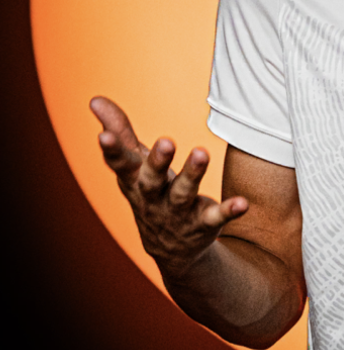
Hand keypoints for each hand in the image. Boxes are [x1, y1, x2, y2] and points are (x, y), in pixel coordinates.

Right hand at [90, 96, 246, 277]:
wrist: (171, 250)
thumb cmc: (150, 192)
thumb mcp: (133, 166)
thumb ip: (119, 131)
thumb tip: (94, 99)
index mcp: (134, 181)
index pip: (120, 165)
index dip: (111, 150)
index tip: (103, 135)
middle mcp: (153, 198)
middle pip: (152, 181)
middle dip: (158, 162)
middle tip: (166, 141)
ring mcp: (178, 213)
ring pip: (183, 195)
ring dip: (193, 174)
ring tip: (202, 153)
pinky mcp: (203, 224)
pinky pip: (216, 217)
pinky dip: (228, 210)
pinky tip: (242, 203)